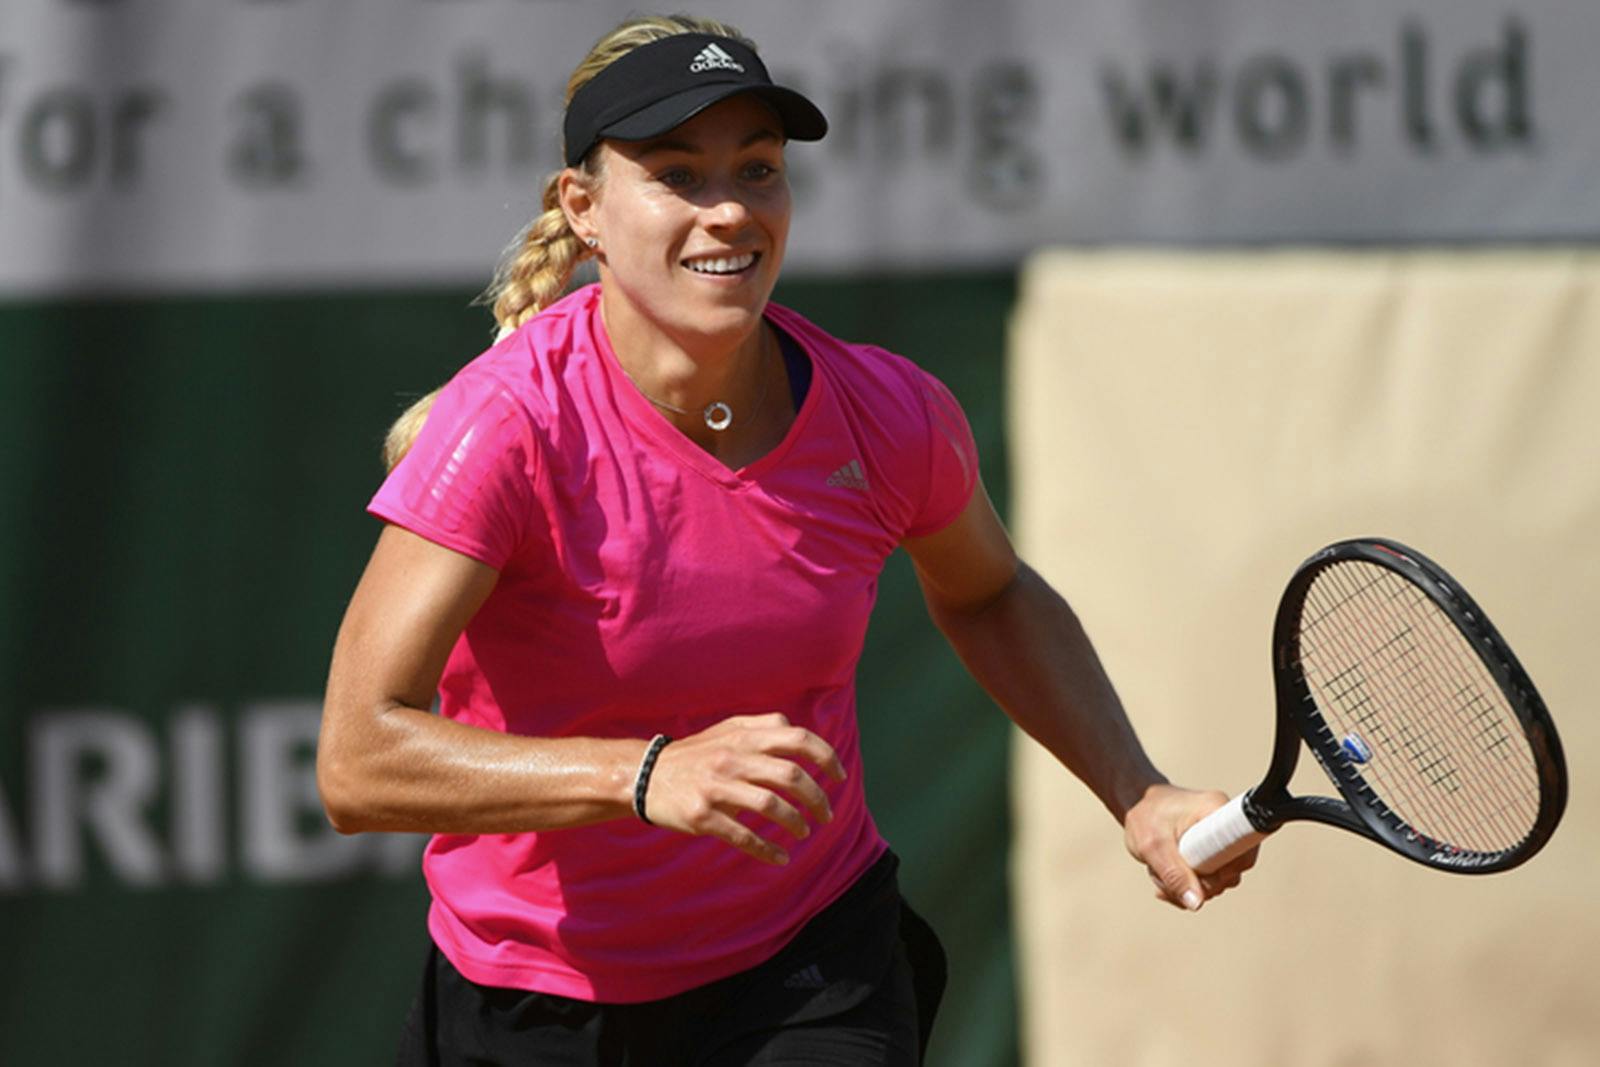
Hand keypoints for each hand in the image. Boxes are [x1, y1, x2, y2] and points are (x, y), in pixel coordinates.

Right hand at [641, 713, 845, 865]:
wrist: (644, 775)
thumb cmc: (696, 754)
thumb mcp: (728, 731)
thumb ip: (763, 729)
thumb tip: (802, 737)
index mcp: (743, 736)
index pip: (798, 739)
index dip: (826, 757)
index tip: (839, 777)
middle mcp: (732, 758)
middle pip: (791, 776)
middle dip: (817, 798)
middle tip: (826, 815)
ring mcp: (716, 787)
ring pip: (771, 806)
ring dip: (796, 823)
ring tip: (804, 832)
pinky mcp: (703, 816)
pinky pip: (743, 836)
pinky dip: (767, 850)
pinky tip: (781, 857)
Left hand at [1124, 783, 1257, 910]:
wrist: (1137, 805)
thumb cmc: (1144, 816)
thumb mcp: (1152, 846)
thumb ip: (1173, 874)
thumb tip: (1196, 903)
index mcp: (1216, 810)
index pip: (1243, 851)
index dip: (1225, 873)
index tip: (1198, 876)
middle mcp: (1225, 824)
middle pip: (1230, 873)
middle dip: (1196, 885)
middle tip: (1164, 877)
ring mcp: (1220, 840)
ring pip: (1217, 880)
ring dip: (1186, 887)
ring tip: (1159, 871)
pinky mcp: (1212, 852)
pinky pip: (1208, 880)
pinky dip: (1185, 886)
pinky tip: (1163, 877)